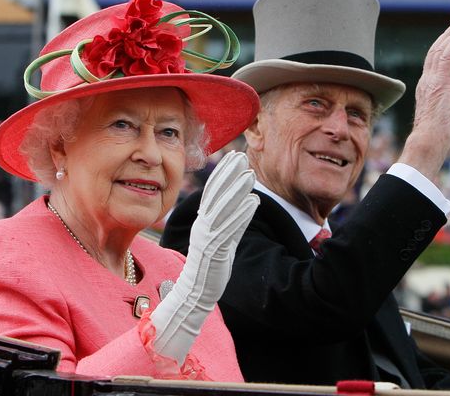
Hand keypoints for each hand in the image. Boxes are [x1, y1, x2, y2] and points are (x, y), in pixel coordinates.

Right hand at [151, 151, 258, 363]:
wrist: (195, 293)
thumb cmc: (209, 266)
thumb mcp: (219, 238)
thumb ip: (230, 220)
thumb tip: (244, 202)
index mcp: (202, 221)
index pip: (212, 191)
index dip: (223, 172)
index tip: (234, 156)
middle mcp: (203, 226)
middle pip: (216, 194)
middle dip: (229, 174)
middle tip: (242, 157)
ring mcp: (208, 238)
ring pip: (223, 209)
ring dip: (237, 190)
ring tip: (250, 174)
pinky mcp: (216, 251)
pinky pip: (230, 229)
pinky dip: (241, 214)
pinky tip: (253, 202)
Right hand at [398, 16, 449, 183]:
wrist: (427, 146)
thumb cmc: (438, 139)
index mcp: (430, 90)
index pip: (437, 63)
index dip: (446, 47)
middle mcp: (427, 83)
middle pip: (436, 52)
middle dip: (448, 35)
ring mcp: (430, 82)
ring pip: (441, 50)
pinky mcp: (438, 83)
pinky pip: (447, 55)